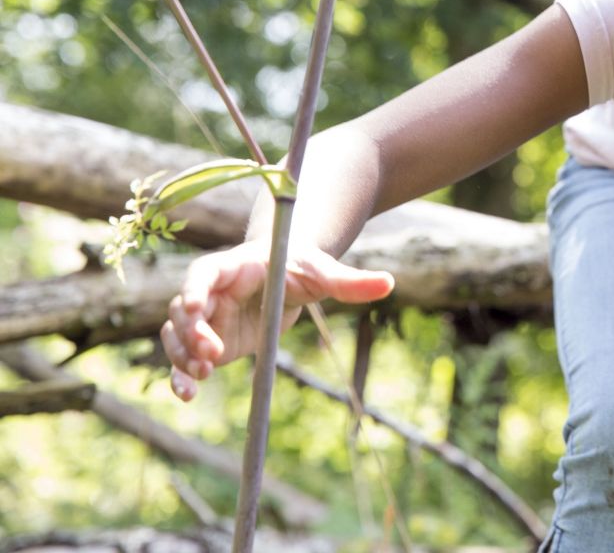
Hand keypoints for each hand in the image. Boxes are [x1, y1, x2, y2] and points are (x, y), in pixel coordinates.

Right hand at [162, 240, 393, 401]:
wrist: (289, 275)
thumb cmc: (303, 266)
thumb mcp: (325, 273)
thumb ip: (350, 281)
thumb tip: (389, 283)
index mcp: (235, 266)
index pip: (205, 272)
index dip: (195, 289)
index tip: (196, 308)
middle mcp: (212, 291)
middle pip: (184, 308)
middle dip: (190, 332)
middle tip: (210, 354)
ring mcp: (206, 318)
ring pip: (177, 335)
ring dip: (182, 357)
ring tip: (199, 379)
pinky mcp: (208, 341)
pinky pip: (185, 358)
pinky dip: (181, 375)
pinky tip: (186, 395)